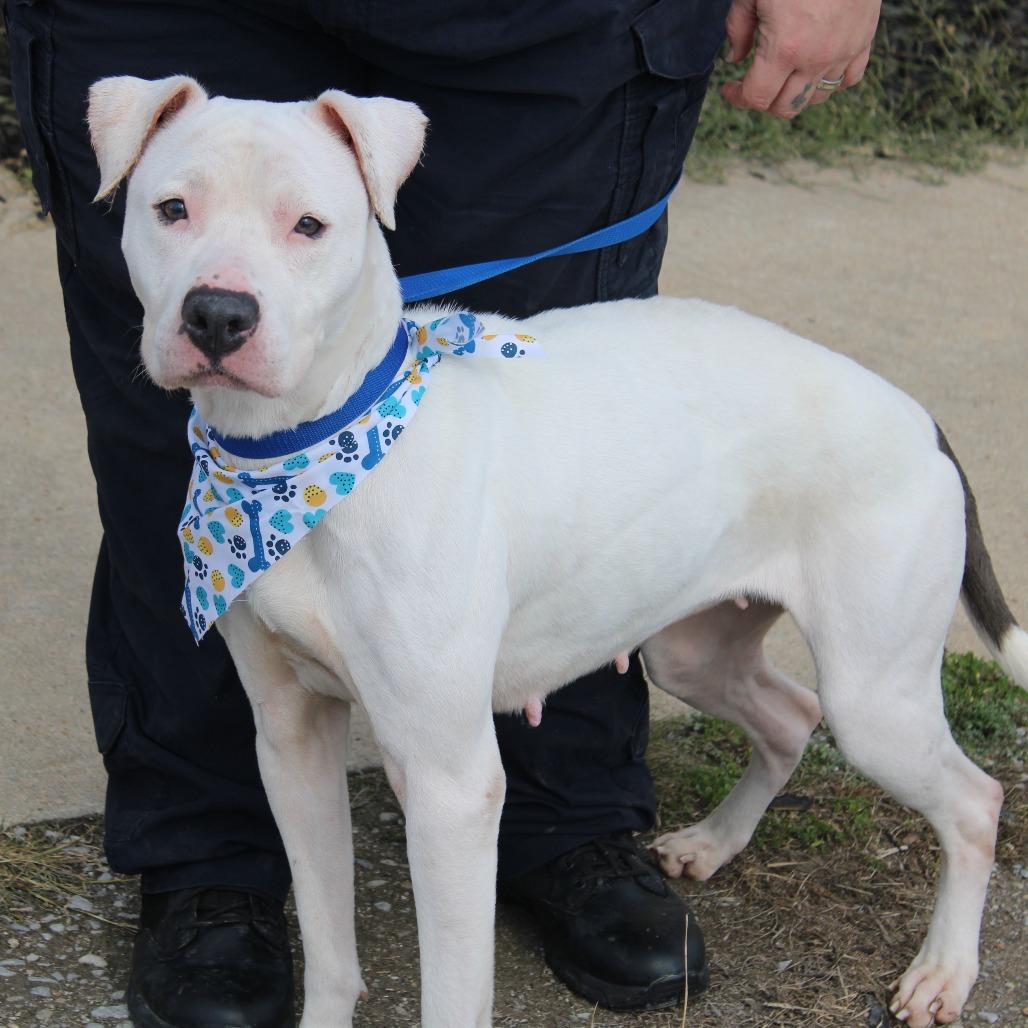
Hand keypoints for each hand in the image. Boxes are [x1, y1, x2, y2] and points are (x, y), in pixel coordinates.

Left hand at [720, 0, 880, 117]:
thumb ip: (739, 27)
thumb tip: (735, 58)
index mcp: (784, 49)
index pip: (757, 97)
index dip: (738, 97)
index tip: (729, 88)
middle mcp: (815, 58)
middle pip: (786, 106)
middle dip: (765, 102)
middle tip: (754, 85)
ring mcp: (842, 52)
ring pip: (817, 97)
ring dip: (796, 94)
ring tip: (784, 77)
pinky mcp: (864, 40)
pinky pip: (849, 78)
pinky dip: (832, 81)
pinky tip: (817, 70)